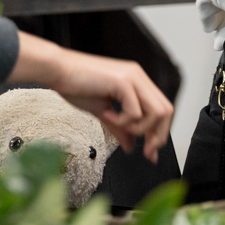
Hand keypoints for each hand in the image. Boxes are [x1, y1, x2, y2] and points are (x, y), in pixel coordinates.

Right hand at [8, 32, 173, 162]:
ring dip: (138, 128)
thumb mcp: (103, 111)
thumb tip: (131, 147)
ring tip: (116, 124)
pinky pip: (135, 112)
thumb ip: (120, 128)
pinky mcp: (122, 82)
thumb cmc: (76, 86)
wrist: (58, 71)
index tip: (150, 153)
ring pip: (156, 113)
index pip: (163, 109)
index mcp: (137, 81)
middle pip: (166, 111)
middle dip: (157, 136)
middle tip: (145, 150)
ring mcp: (133, 77)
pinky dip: (122, 121)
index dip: (160, 133)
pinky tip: (106, 115)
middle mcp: (139, 76)